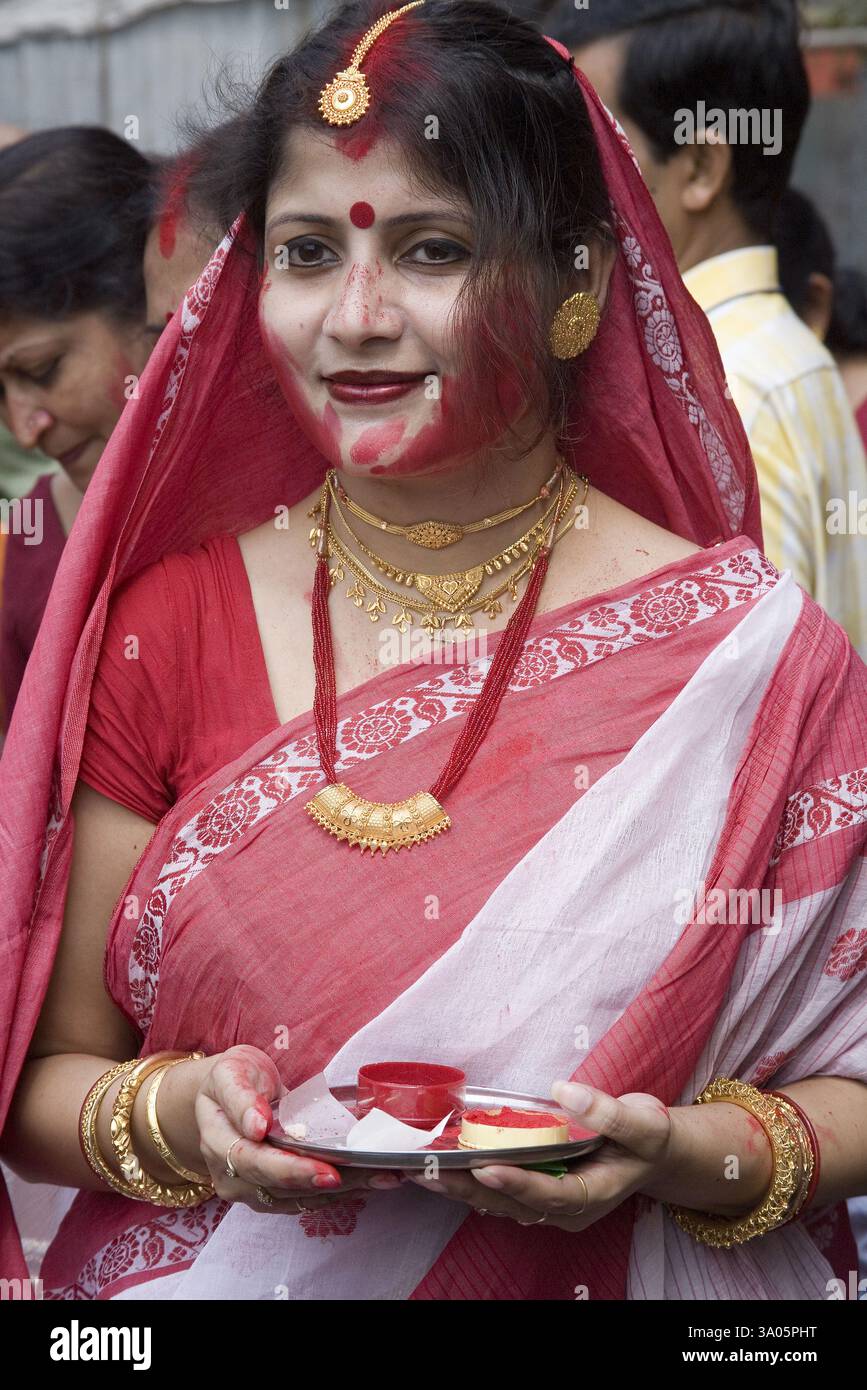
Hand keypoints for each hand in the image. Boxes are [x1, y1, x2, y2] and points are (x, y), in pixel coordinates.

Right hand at [195, 1045, 405, 1213]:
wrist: (229, 1093)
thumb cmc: (234, 1078)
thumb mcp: (231, 1072)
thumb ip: (241, 1096)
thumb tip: (256, 1125)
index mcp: (217, 1141)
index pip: (254, 1162)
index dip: (290, 1168)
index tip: (327, 1169)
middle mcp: (230, 1175)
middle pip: (279, 1188)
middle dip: (326, 1182)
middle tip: (368, 1176)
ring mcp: (250, 1190)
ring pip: (296, 1199)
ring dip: (341, 1191)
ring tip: (381, 1176)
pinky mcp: (271, 1194)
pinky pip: (304, 1200)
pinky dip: (337, 1193)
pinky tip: (367, 1180)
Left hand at [404, 1080, 672, 1231]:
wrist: (652, 1152)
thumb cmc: (648, 1137)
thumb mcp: (644, 1122)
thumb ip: (609, 1112)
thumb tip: (564, 1090)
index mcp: (592, 1196)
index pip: (549, 1195)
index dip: (517, 1183)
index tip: (486, 1167)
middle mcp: (565, 1209)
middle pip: (510, 1203)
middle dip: (468, 1187)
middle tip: (429, 1171)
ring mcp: (548, 1204)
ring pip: (497, 1201)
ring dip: (459, 1186)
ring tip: (421, 1169)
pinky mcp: (536, 1191)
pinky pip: (497, 1191)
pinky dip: (468, 1179)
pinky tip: (440, 1164)